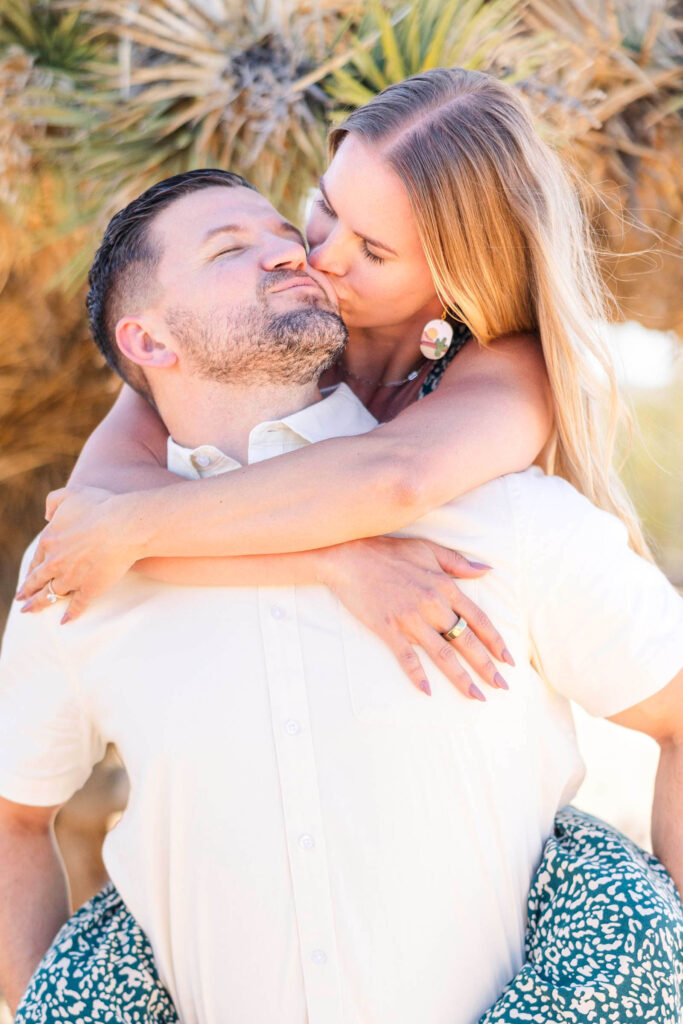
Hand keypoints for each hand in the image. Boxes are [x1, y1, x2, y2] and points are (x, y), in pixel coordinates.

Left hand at [16, 485, 140, 621]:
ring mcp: (71, 577)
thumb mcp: (70, 494)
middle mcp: (56, 562)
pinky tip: (64, 621)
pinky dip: (70, 614)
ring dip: (39, 604)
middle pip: (38, 580)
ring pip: (51, 594)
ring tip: (31, 611)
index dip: (31, 569)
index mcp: (50, 540)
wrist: (122, 526)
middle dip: (27, 591)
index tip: (27, 578)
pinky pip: (77, 605)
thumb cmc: (100, 506)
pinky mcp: (89, 589)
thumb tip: (46, 515)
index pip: (37, 559)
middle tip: (21, 599)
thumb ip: (53, 501)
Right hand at [319, 536, 513, 700]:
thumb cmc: (388, 550)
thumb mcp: (428, 549)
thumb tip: (487, 570)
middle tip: (502, 686)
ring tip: (476, 696)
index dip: (495, 641)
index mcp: (444, 586)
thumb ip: (458, 563)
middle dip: (486, 666)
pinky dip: (417, 675)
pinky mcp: (388, 627)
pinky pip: (406, 656)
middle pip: (466, 641)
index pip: (478, 619)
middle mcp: (432, 604)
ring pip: (442, 654)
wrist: (348, 554)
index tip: (508, 659)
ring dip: (461, 677)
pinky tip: (428, 691)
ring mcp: (410, 618)